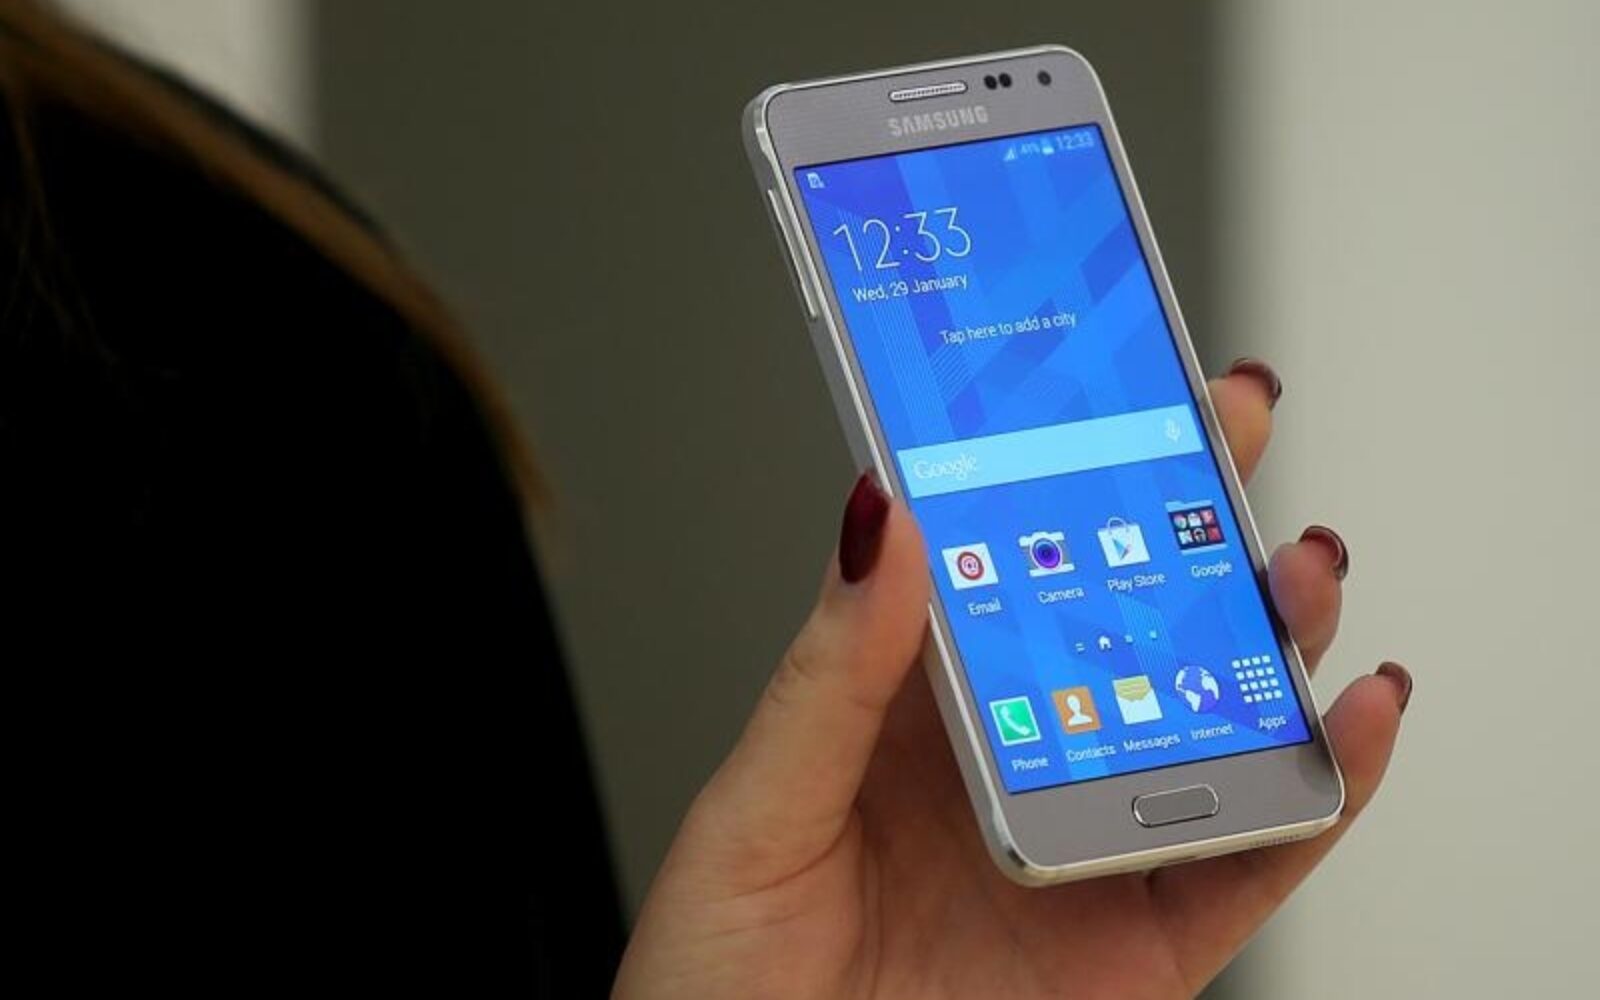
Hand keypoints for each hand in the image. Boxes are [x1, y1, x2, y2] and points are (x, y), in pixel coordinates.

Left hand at [614, 360, 1410, 998]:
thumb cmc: (718, 972)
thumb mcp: (759, 803)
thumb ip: (833, 670)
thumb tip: (883, 517)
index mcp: (911, 706)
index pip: (1009, 563)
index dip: (1069, 470)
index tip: (1115, 382)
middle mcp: (1012, 761)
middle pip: (1128, 620)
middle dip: (1193, 518)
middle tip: (1235, 426)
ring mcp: (1080, 845)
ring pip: (1210, 718)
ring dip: (1271, 635)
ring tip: (1293, 565)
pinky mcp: (1136, 943)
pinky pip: (1250, 861)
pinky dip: (1318, 792)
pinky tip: (1347, 719)